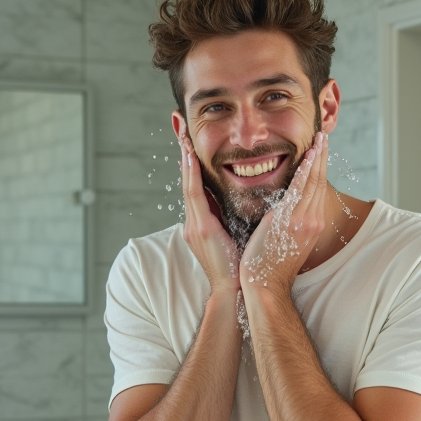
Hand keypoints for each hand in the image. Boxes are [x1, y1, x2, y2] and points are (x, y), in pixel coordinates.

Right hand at [177, 125, 240, 295]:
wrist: (236, 290)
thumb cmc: (241, 265)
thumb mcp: (234, 236)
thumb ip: (232, 219)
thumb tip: (241, 203)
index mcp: (204, 222)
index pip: (197, 185)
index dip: (192, 164)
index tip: (190, 143)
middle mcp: (195, 221)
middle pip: (188, 180)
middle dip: (184, 155)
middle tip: (180, 130)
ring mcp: (195, 224)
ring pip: (189, 184)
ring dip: (185, 159)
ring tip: (183, 136)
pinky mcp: (201, 229)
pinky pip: (195, 196)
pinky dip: (192, 175)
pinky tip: (190, 158)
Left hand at [240, 132, 327, 296]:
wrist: (266, 285)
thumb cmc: (270, 266)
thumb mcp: (285, 240)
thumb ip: (286, 222)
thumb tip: (280, 210)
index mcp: (311, 225)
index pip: (317, 191)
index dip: (319, 169)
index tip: (320, 152)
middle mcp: (312, 221)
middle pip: (320, 182)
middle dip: (322, 157)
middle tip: (323, 136)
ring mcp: (303, 220)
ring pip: (314, 182)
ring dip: (317, 158)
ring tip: (319, 139)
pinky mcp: (291, 220)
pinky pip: (301, 189)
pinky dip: (306, 170)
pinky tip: (309, 155)